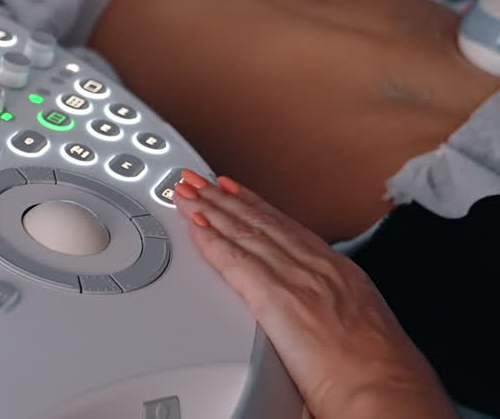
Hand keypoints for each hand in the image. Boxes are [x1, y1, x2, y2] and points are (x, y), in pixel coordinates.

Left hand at [172, 172, 456, 418]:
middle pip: (261, 222)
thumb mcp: (362, 326)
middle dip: (225, 199)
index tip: (234, 190)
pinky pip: (234, 260)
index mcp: (341, 272)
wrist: (387, 392)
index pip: (287, 228)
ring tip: (187, 192)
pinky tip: (194, 225)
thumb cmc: (381, 374)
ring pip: (244, 232)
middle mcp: (318, 266)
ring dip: (210, 209)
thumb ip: (333, 310)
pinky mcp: (277, 297)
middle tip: (198, 182)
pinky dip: (210, 240)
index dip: (255, 205)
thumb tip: (321, 321)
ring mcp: (297, 278)